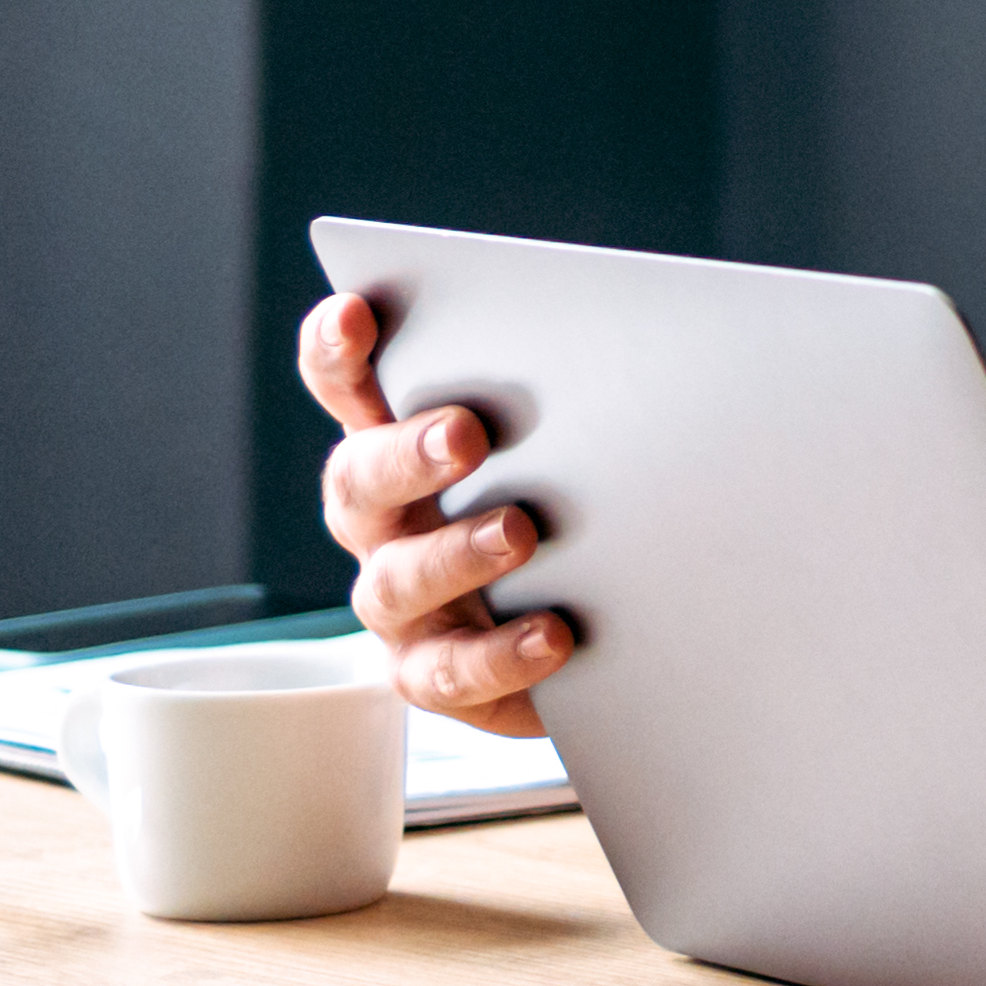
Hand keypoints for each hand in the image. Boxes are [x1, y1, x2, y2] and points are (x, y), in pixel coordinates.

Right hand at [294, 287, 576, 728]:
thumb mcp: (576, 442)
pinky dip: (499, 655)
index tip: (357, 311)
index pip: (347, 386)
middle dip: (407, 452)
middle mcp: (381, 520)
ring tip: (521, 533)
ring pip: (396, 579)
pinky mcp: (432, 674)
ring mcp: (398, 602)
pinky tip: (552, 634)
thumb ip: (572, 395)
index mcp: (400, 441)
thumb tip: (647, 328)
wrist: (613, 625)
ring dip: (454, 554)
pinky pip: (447, 672)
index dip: (338, 350)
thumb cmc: (579, 505)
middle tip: (465, 432)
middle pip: (359, 478)